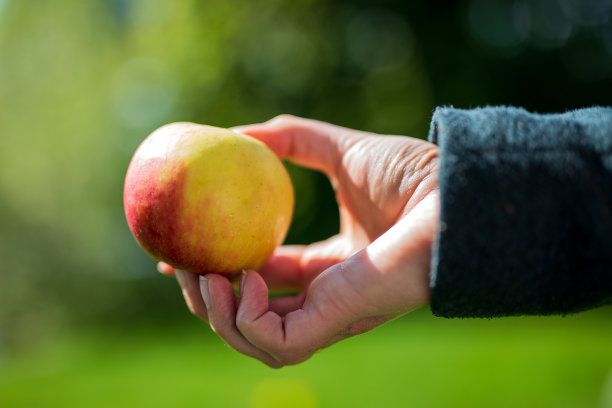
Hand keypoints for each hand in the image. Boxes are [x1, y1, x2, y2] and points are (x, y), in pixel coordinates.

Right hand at [159, 115, 439, 366]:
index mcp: (325, 267)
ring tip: (203, 276)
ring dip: (216, 315)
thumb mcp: (338, 149)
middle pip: (247, 314)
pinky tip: (246, 280)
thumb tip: (238, 131)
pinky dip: (247, 319)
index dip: (215, 271)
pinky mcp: (336, 323)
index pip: (259, 278)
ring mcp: (328, 315)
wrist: (453, 195)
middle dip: (206, 298)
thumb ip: (293, 138)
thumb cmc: (411, 176)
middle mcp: (323, 297)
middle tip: (179, 267)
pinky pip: (276, 341)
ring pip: (254, 339)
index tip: (176, 255)